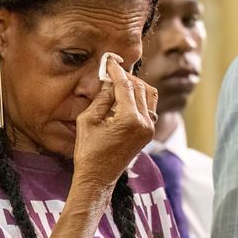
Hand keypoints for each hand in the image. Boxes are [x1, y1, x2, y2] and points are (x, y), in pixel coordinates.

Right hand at [72, 55, 157, 188]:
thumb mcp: (87, 121)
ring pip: (149, 95)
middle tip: (111, 72)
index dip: (116, 71)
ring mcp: (149, 128)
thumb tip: (108, 81)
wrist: (98, 177)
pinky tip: (124, 98)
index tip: (109, 61)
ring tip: (118, 84)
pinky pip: (149, 107)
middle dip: (126, 77)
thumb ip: (100, 98)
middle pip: (140, 87)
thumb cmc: (88, 151)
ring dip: (135, 86)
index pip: (126, 86)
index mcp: (129, 119)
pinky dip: (139, 98)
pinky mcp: (149, 133)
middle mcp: (145, 123)